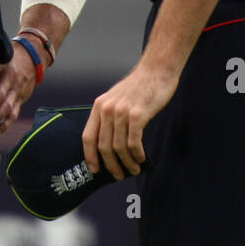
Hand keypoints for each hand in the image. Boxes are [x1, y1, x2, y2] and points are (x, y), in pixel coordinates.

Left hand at [0, 43, 38, 134]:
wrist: (35, 58)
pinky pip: (14, 114)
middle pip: (0, 94)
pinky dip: (5, 124)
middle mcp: (12, 80)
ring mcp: (17, 91)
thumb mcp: (2, 54)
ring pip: (8, 107)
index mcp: (5, 66)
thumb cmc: (12, 56)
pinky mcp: (21, 99)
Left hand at [82, 62, 178, 180]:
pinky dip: (136, 154)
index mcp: (99, 106)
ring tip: (133, 170)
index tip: (94, 169)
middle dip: (110, 165)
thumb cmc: (139, 87)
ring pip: (118, 147)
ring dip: (126, 163)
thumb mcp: (116, 98)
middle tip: (118, 175)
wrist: (156, 70)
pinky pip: (133, 142)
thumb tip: (109, 144)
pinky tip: (141, 159)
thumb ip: (110, 116)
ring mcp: (122, 112)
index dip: (90, 156)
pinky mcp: (138, 114)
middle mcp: (107, 109)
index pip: (88, 136)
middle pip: (103, 146)